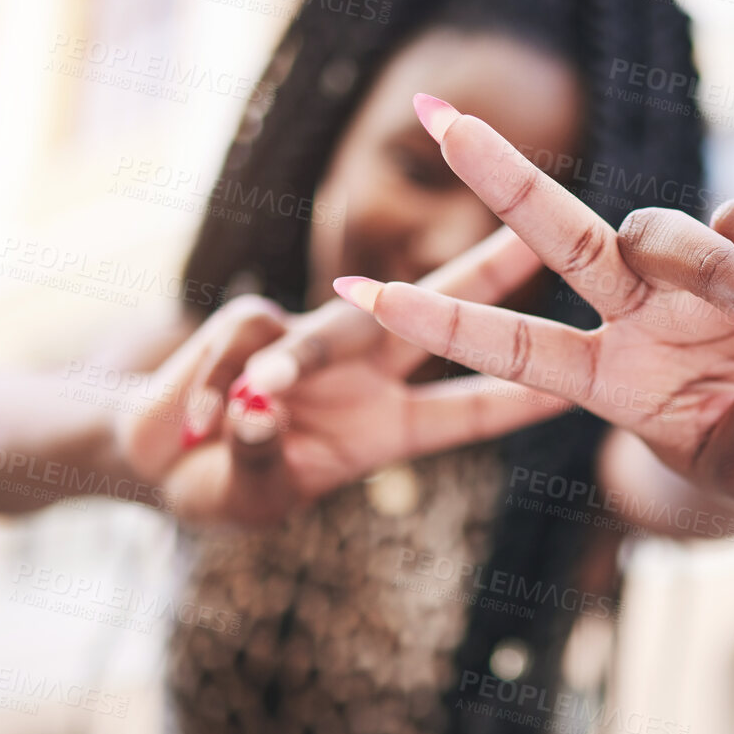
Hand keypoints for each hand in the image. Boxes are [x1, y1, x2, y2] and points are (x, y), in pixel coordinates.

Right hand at [115, 231, 570, 526]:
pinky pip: (241, 350)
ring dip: (295, 364)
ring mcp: (309, 345)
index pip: (464, 412)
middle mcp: (361, 376)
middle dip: (486, 273)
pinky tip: (197, 426)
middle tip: (539, 237)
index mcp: (386, 429)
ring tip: (262, 403)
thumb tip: (260, 406)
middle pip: (434, 313)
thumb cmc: (219, 487)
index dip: (516, 403)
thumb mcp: (250, 497)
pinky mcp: (249, 327)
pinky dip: (216, 391)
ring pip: (329, 323)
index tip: (579, 388)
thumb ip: (260, 459)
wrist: (154, 459)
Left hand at [327, 95, 733, 509]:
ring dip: (728, 276)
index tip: (358, 294)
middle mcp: (633, 316)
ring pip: (672, 235)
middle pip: (559, 234)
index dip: (439, 322)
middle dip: (501, 178)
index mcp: (607, 379)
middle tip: (442, 121)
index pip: (515, 345)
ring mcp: (686, 279)